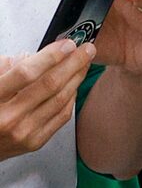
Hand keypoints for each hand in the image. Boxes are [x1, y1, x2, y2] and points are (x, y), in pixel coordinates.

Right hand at [0, 40, 87, 157]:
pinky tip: (75, 85)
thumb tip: (34, 56)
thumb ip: (6, 68)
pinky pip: (61, 116)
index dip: (50, 57)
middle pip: (49, 85)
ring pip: (59, 100)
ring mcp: (24, 131)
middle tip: (86, 50)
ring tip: (84, 64)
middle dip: (72, 64)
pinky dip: (71, 98)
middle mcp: (9, 117)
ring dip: (76, 79)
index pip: (26, 73)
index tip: (66, 45)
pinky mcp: (35, 142)